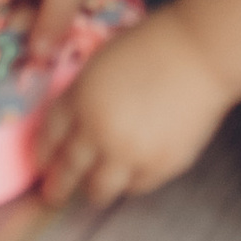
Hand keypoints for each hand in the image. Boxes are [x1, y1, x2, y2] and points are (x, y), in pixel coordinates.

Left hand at [36, 6, 233, 208]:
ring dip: (94, 190)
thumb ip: (83, 95)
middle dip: (57, 187)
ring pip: (98, 191)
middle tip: (54, 195)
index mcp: (82, 99)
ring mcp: (129, 153)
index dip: (42, 156)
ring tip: (95, 189)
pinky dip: (131, 181)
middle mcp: (99, 131)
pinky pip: (135, 187)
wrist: (200, 52)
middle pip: (67, 171)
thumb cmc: (153, 44)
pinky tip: (132, 170)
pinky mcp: (158, 167)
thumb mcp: (103, 61)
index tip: (40, 166)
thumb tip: (72, 126)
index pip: (49, 138)